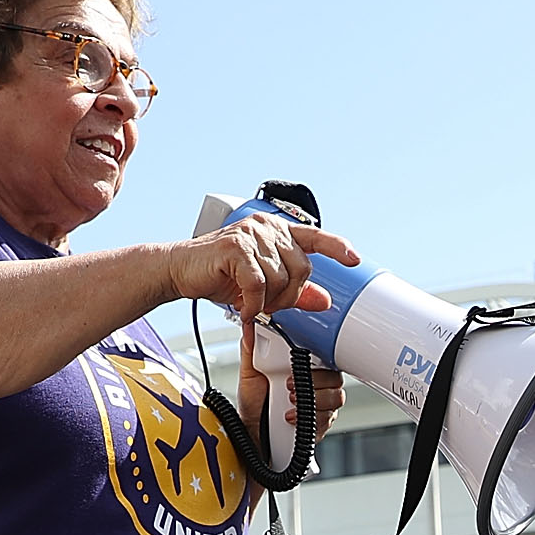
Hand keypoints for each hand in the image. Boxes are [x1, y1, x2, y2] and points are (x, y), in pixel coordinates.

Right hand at [171, 213, 358, 323]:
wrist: (180, 271)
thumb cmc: (220, 275)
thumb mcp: (264, 287)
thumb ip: (295, 292)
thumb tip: (325, 300)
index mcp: (276, 232)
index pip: (315, 237)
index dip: (337, 247)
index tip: (354, 259)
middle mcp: (266, 228)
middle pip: (302, 269)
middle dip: (288, 295)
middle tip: (266, 304)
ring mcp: (250, 234)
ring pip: (281, 279)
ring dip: (267, 301)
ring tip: (250, 303)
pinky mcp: (235, 247)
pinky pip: (259, 284)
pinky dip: (253, 303)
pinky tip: (243, 306)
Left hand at [237, 347, 350, 452]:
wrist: (251, 431)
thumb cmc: (254, 402)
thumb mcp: (249, 372)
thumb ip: (250, 349)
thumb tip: (250, 327)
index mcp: (304, 367)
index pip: (325, 356)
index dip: (317, 357)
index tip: (300, 362)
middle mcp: (317, 385)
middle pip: (335, 378)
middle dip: (314, 381)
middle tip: (290, 385)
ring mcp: (321, 405)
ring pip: (336, 398)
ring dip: (313, 400)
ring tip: (290, 401)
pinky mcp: (320, 424)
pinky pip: (327, 419)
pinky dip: (309, 418)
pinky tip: (291, 416)